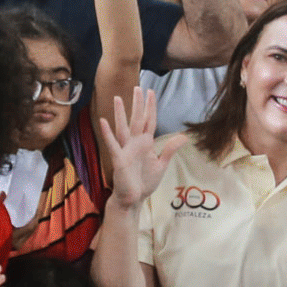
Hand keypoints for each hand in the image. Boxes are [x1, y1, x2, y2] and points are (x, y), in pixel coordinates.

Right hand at [94, 86, 189, 209]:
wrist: (133, 198)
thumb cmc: (144, 182)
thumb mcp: (161, 164)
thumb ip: (169, 149)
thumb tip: (183, 137)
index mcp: (145, 143)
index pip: (149, 121)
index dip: (151, 107)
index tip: (151, 92)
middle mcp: (135, 143)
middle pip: (137, 120)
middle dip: (138, 104)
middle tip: (138, 87)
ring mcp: (126, 150)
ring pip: (123, 127)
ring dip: (120, 113)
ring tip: (117, 98)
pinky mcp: (119, 159)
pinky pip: (113, 144)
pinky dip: (107, 133)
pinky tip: (103, 121)